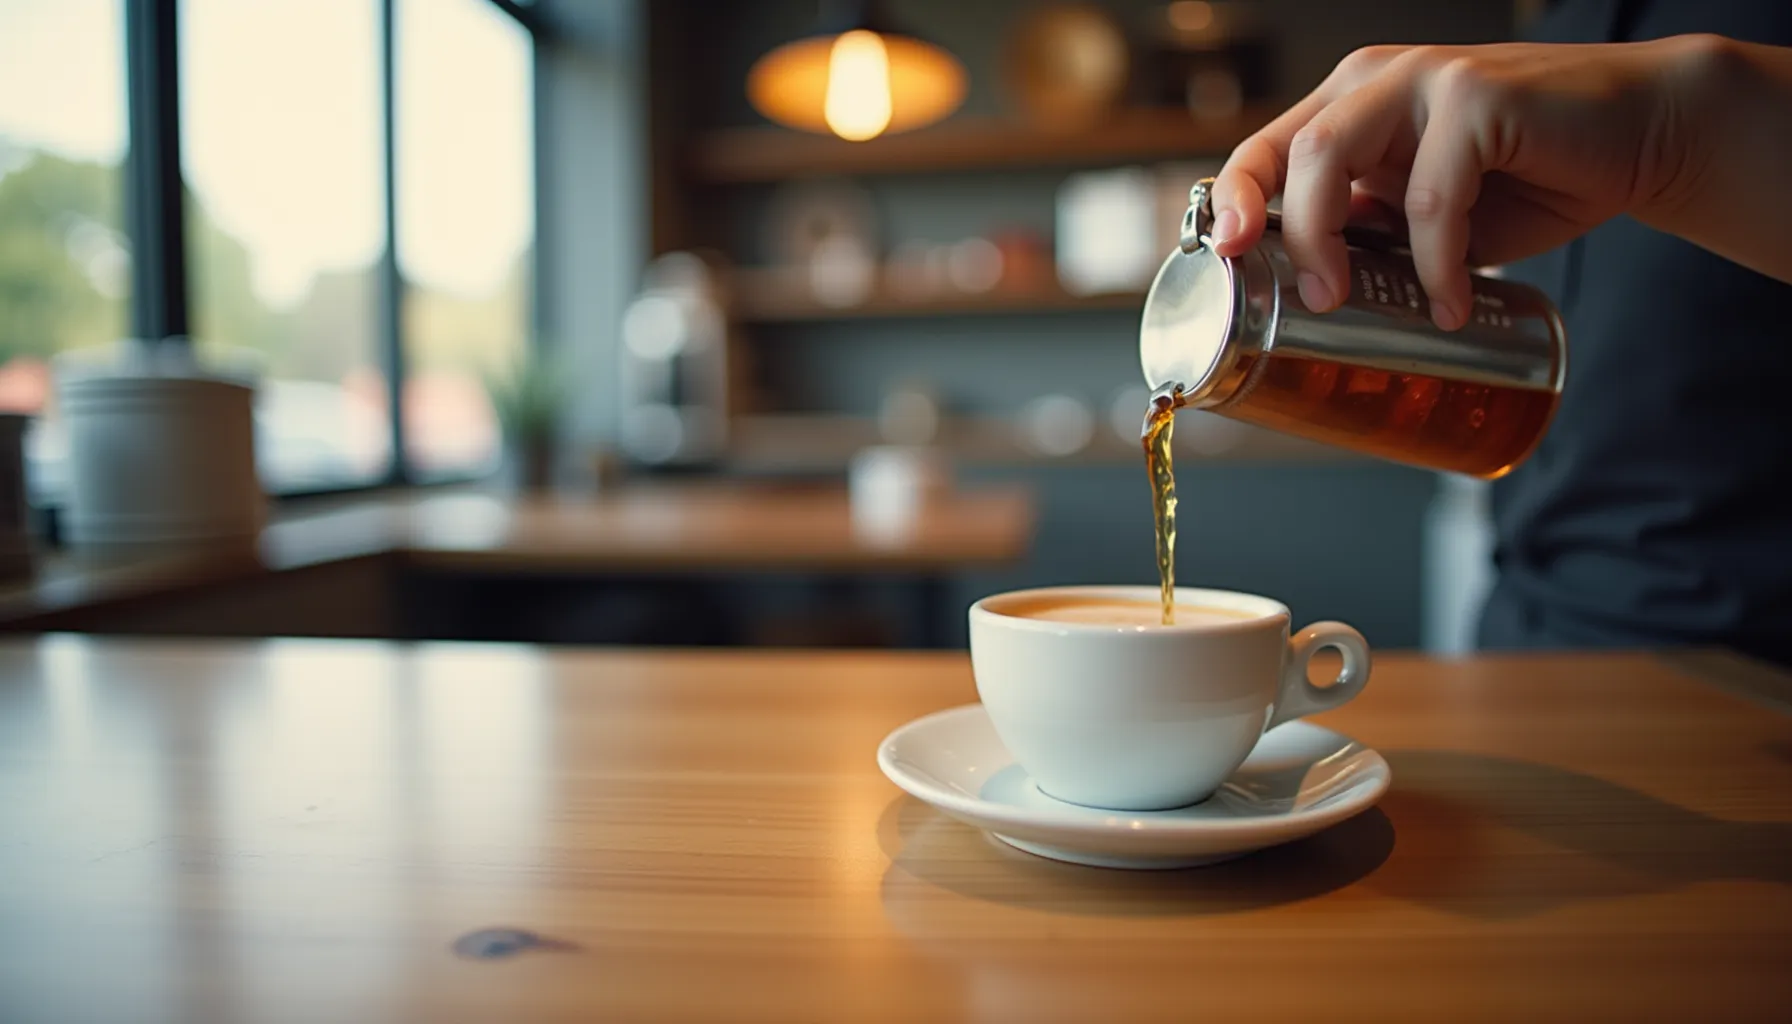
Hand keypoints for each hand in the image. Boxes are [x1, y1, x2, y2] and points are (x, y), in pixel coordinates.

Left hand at [1209, 36, 1719, 328]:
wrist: (1641, 136)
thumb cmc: (1528, 179)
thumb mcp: (1425, 213)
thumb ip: (1370, 229)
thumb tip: (1306, 289)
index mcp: (1352, 104)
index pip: (1266, 147)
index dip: (1234, 200)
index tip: (1225, 258)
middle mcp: (1379, 80)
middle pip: (1293, 150)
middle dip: (1287, 232)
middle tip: (1313, 300)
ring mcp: (1427, 78)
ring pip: (1334, 153)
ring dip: (1332, 240)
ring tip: (1351, 302)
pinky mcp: (1480, 96)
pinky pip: (1432, 192)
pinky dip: (1435, 260)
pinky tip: (1450, 303)